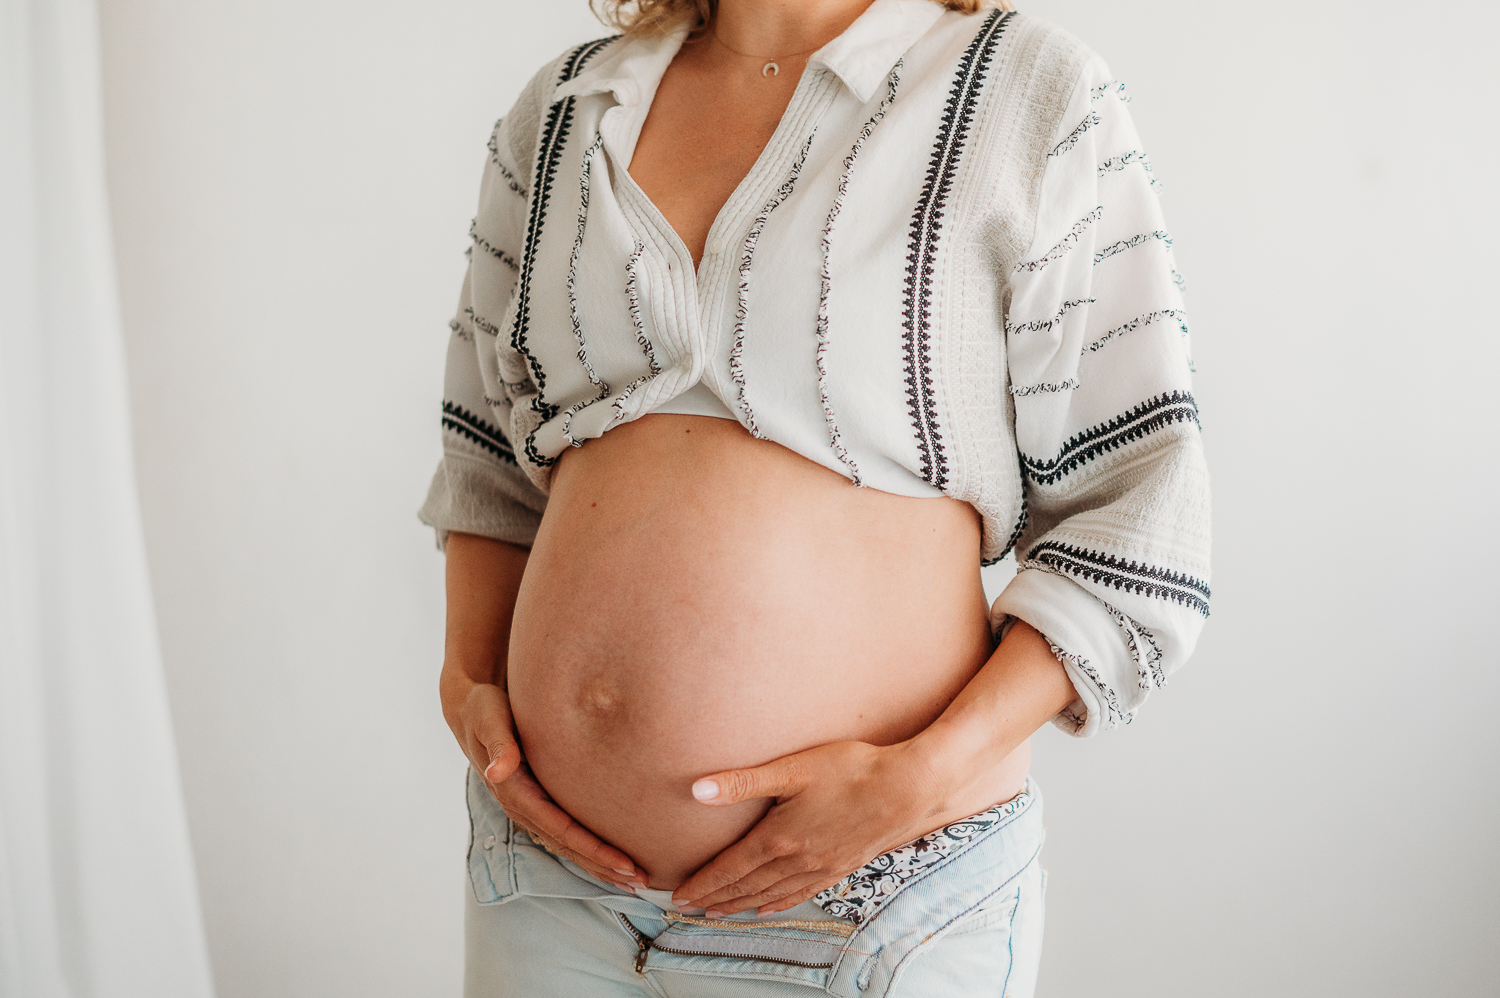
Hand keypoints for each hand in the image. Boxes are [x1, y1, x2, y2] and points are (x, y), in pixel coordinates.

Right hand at [441, 669, 646, 890]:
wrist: (470, 709)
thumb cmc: (484, 709)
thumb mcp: (489, 719)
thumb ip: (498, 743)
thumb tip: (497, 770)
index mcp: (515, 793)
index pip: (562, 830)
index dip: (594, 849)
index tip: (625, 863)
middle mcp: (522, 808)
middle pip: (568, 847)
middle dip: (604, 867)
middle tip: (641, 882)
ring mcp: (530, 808)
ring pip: (568, 846)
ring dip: (599, 865)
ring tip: (634, 881)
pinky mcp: (537, 802)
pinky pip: (565, 833)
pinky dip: (589, 850)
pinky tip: (611, 858)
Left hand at [670, 740, 954, 917]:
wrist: (907, 789)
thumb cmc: (850, 770)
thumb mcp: (793, 769)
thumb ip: (743, 782)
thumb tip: (696, 790)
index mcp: (778, 838)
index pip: (729, 868)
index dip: (702, 884)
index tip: (678, 896)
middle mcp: (796, 860)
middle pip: (745, 887)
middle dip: (714, 899)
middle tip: (687, 909)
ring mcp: (820, 868)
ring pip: (769, 895)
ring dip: (739, 906)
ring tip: (715, 913)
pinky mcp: (840, 867)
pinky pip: (800, 894)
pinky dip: (776, 905)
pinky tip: (765, 910)